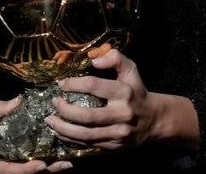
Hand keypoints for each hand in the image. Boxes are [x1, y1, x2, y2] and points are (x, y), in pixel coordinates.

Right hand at [0, 97, 73, 172]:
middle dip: (48, 171)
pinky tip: (58, 160)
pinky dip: (44, 167)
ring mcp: (8, 173)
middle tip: (67, 163)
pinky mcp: (12, 171)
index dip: (28, 170)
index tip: (43, 164)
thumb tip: (19, 100)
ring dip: (50, 170)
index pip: (12, 171)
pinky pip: (29, 172)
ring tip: (68, 162)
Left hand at [44, 48, 159, 150]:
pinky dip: (70, 139)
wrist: (154, 121)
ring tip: (50, 120)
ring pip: (85, 134)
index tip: (61, 84)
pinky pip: (88, 144)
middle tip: (54, 102)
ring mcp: (118, 133)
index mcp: (124, 92)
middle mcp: (121, 114)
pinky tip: (60, 132)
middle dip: (65, 110)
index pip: (93, 86)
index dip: (73, 84)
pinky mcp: (114, 146)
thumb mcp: (130, 71)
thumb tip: (94, 60)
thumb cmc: (136, 92)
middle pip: (86, 115)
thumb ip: (115, 58)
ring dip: (63, 128)